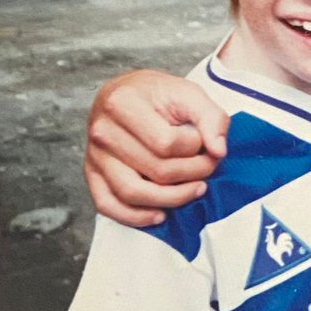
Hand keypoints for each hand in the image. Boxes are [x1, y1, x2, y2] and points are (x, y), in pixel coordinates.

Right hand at [85, 70, 229, 226]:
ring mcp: (95, 155)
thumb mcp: (189, 93)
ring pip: (132, 193)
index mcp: (123, 103)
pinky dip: (135, 216)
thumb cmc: (158, 93)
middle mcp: (102, 131)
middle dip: (192, 173)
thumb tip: (219, 151)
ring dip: (172, 199)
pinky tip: (160, 214)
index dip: (194, 147)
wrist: (126, 93)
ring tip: (196, 190)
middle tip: (209, 166)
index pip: (166, 143)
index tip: (203, 140)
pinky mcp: (92, 174)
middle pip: (154, 170)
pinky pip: (108, 205)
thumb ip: (211, 118)